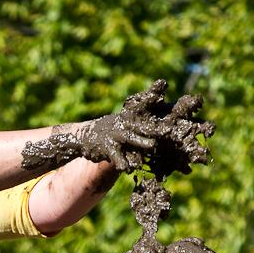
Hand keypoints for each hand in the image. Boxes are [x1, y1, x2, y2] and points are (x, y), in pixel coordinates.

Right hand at [78, 79, 215, 175]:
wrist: (84, 136)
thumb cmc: (112, 130)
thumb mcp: (125, 122)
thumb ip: (142, 123)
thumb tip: (163, 120)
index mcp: (130, 116)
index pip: (144, 103)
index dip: (153, 94)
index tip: (163, 83)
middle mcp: (124, 123)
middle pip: (142, 123)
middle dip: (155, 126)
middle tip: (169, 128)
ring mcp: (115, 135)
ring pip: (131, 138)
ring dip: (141, 141)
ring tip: (152, 145)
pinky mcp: (107, 148)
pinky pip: (117, 157)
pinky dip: (122, 163)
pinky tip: (127, 169)